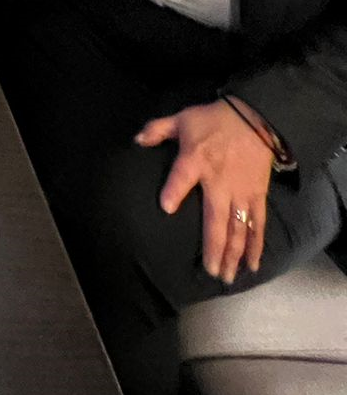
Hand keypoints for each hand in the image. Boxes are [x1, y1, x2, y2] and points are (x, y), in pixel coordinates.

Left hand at [135, 99, 273, 281]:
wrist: (255, 117)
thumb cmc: (213, 120)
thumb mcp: (182, 119)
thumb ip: (157, 129)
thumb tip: (136, 140)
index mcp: (196, 161)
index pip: (182, 177)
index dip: (174, 191)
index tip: (167, 207)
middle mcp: (220, 182)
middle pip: (217, 219)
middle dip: (214, 248)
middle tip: (211, 273)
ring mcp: (241, 191)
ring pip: (238, 228)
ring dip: (234, 254)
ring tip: (227, 276)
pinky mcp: (257, 195)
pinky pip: (257, 223)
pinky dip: (256, 244)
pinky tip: (252, 264)